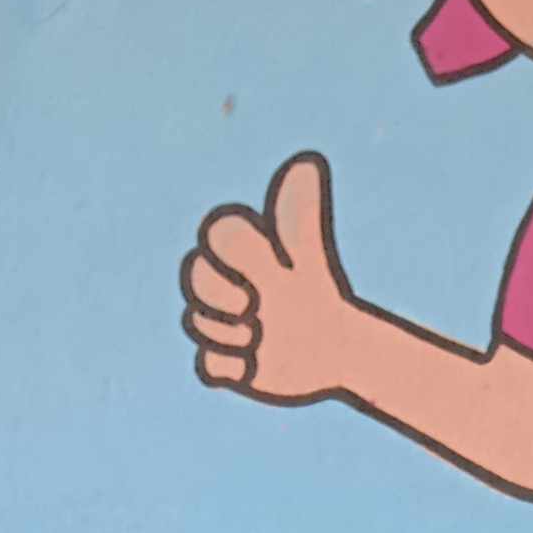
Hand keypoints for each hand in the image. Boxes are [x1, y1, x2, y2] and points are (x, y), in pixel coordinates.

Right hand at [180, 155, 358, 404]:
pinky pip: (209, 366)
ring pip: (196, 323)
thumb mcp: (308, 258)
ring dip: (231, 335)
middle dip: (221, 296)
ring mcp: (224, 325)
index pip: (215, 235)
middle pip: (194, 278)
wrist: (338, 348)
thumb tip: (307, 164)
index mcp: (242, 255)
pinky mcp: (227, 364)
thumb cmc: (320, 295)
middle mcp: (225, 286)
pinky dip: (230, 369)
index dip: (232, 253)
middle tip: (257, 310)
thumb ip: (300, 216)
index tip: (265, 270)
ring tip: (263, 338)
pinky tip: (255, 366)